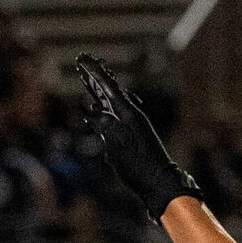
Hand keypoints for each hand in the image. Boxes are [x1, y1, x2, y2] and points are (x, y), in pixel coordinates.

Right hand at [73, 53, 197, 220]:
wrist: (159, 184)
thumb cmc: (140, 167)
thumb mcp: (119, 146)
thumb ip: (105, 127)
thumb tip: (93, 111)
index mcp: (127, 114)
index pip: (108, 87)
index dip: (94, 73)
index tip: (82, 59)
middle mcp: (129, 116)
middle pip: (109, 91)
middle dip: (95, 77)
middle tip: (83, 62)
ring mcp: (130, 126)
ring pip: (109, 103)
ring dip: (97, 91)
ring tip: (86, 79)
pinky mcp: (129, 137)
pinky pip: (111, 117)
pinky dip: (100, 109)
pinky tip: (94, 110)